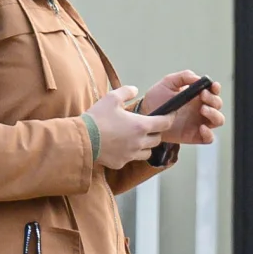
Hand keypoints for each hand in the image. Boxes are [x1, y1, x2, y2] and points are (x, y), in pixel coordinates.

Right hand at [87, 74, 221, 166]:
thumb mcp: (111, 98)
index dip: (170, 118)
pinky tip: (121, 147)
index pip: (165, 123)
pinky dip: (130, 153)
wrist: (82, 139)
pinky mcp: (121, 163)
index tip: (170, 115)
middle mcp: (139, 142)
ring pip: (147, 152)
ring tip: (136, 138)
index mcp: (141, 126)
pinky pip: (131, 159)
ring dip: (145, 145)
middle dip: (155, 132)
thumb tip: (135, 90)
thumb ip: (126, 92)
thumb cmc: (97, 118)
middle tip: (148, 126)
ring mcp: (130, 155)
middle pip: (158, 139)